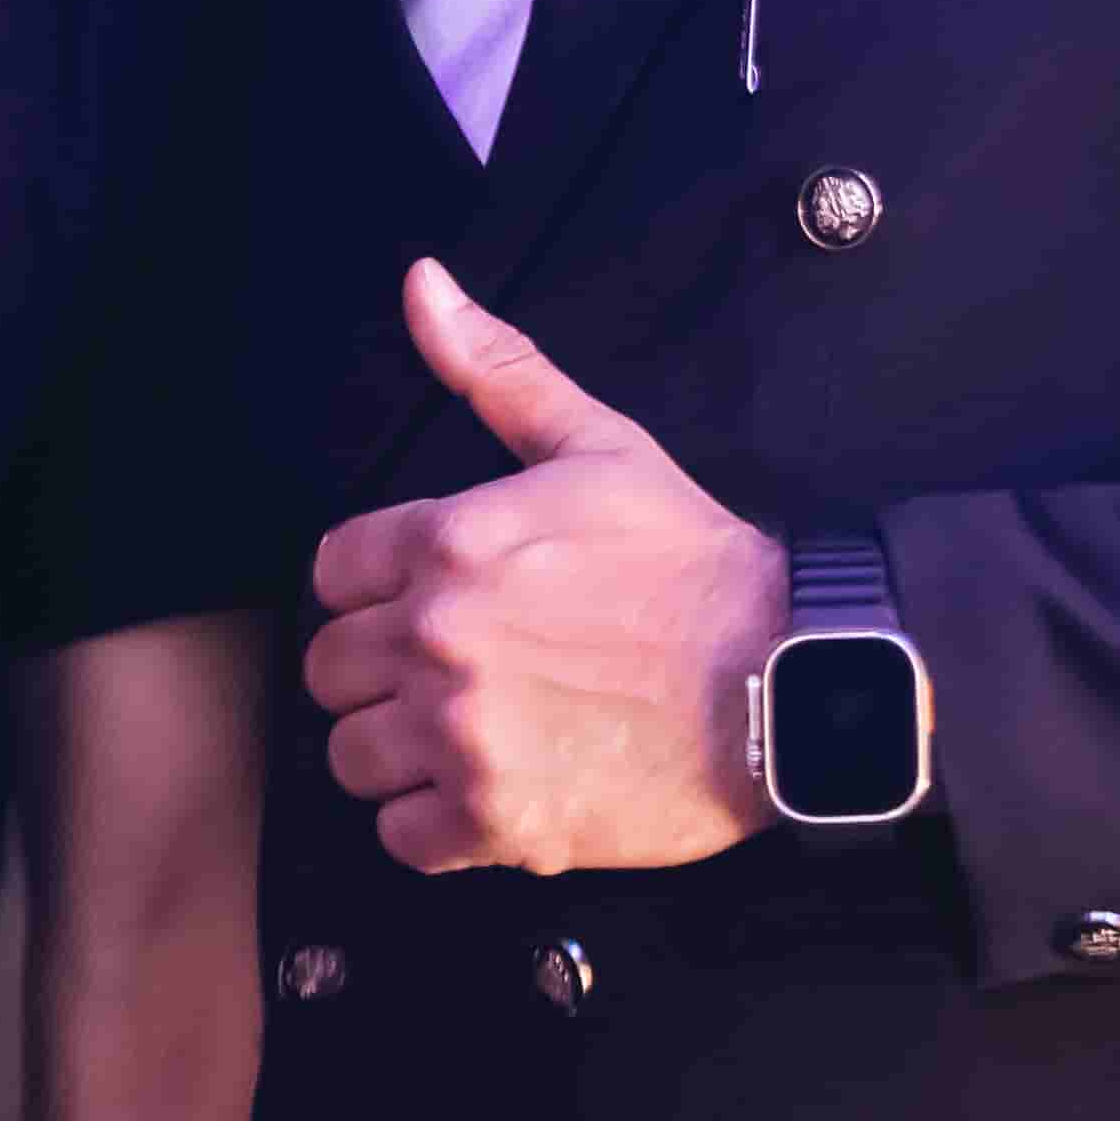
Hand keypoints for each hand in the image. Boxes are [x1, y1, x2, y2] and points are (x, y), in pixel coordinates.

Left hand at [297, 259, 785, 873]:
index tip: (422, 601)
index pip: (331, 573)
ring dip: (396, 751)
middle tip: (449, 672)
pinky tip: (485, 792)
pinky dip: (432, 826)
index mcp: (448, 542)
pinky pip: (401, 838)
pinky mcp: (496, 820)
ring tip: (464, 736)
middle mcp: (437, 638)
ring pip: (352, 756)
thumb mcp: (596, 444)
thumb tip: (421, 282)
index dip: (372, 588)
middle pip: (329, 669)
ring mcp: (463, 735)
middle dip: (379, 669)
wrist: (790, 677)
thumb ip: (495, 368)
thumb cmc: (694, 562)